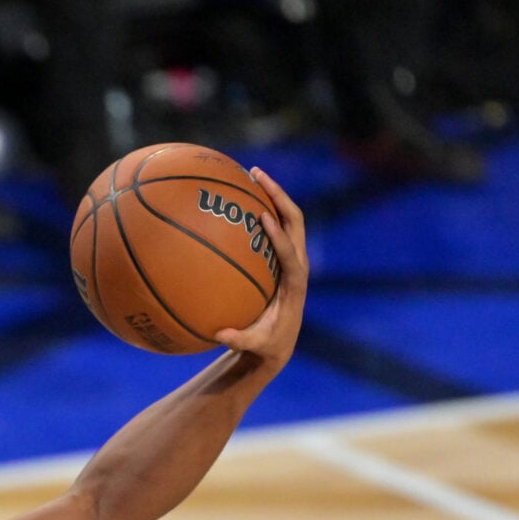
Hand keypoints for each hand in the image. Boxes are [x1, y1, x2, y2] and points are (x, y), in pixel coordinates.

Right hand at [214, 167, 308, 366]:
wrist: (281, 340)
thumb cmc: (267, 343)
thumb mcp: (255, 345)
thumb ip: (240, 340)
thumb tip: (220, 335)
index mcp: (295, 281)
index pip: (290, 252)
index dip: (278, 234)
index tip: (263, 216)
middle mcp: (298, 262)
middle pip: (295, 220)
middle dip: (279, 196)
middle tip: (257, 176)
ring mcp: (293, 255)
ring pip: (288, 216)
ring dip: (273, 194)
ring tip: (252, 174)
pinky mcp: (284, 254)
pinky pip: (275, 224)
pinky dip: (262, 206)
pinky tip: (240, 196)